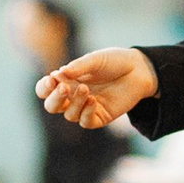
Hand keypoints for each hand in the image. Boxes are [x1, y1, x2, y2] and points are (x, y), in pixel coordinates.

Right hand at [36, 47, 156, 129]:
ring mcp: (87, 108)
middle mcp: (73, 96)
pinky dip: (86, 113)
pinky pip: (86, 122)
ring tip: (86, 89)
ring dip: (74, 103)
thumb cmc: (115, 62)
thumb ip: (78, 67)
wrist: (139, 70)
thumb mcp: (95, 60)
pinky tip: (93, 100)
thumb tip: (59, 73)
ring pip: (69, 115)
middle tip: (63, 87)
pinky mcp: (101, 116)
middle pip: (52, 106)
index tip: (52, 79)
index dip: (44, 87)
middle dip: (54, 99)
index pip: (45, 90)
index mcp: (67, 81)